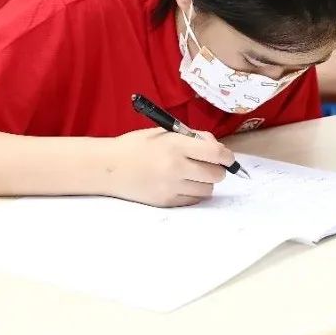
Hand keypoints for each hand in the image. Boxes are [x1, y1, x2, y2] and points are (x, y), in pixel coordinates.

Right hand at [101, 128, 234, 206]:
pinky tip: (182, 184)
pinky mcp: (166, 202)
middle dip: (217, 169)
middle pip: (216, 175)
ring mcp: (171, 187)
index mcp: (176, 146)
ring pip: (207, 190)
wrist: (108, 167)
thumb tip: (216, 147)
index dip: (227, 156)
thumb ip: (192, 137)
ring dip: (205, 182)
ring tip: (192, 174)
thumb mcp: (164, 133)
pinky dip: (193, 192)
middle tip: (208, 165)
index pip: (216, 154)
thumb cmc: (137, 145)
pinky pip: (193, 200)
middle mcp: (175, 168)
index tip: (227, 157)